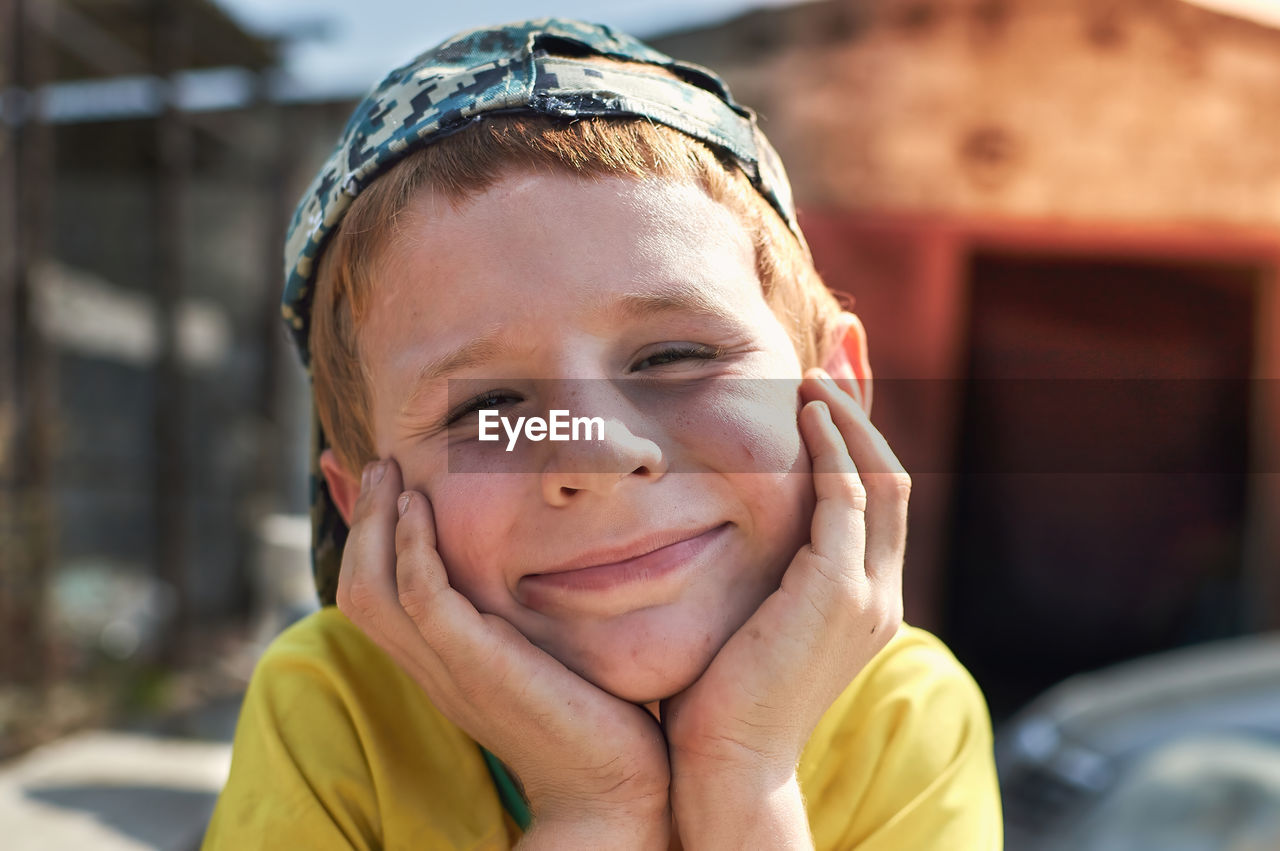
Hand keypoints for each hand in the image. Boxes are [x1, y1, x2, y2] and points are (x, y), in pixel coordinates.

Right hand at [337, 458, 670, 847]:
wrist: (613, 789)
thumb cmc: (594, 719)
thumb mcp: (545, 655)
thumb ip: (524, 618)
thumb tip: (542, 571)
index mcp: (443, 665)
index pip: (377, 598)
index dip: (370, 540)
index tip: (385, 486)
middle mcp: (434, 668)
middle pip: (359, 587)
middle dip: (361, 520)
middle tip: (378, 465)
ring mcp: (450, 670)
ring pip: (373, 590)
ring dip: (374, 524)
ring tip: (390, 474)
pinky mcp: (477, 667)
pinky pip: (423, 599)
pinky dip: (412, 549)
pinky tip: (421, 509)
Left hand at [662, 368, 907, 845]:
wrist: (728, 767)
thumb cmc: (719, 697)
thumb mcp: (748, 619)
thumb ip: (755, 571)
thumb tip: (715, 523)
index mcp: (861, 595)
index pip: (874, 492)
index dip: (859, 426)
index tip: (833, 371)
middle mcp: (878, 591)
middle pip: (892, 470)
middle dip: (867, 401)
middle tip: (842, 340)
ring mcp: (865, 594)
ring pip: (882, 477)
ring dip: (850, 415)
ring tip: (816, 369)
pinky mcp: (837, 595)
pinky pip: (849, 501)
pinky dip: (834, 451)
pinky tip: (806, 413)